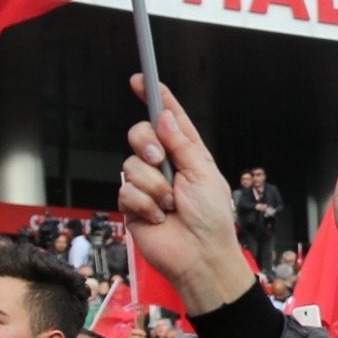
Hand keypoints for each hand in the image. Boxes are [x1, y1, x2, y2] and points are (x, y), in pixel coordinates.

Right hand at [117, 79, 260, 316]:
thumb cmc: (211, 219)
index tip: (140, 80)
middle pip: (139, 134)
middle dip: (147, 144)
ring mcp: (147, 184)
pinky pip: (127, 191)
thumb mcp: (204, 175)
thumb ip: (182, 145)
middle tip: (160, 159)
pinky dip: (145, 205)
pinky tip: (158, 217)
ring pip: (131, 164)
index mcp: (187, 153)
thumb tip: (164, 117)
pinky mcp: (133, 205)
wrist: (198, 257)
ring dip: (153, 186)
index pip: (168, 120)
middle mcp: (164, 165)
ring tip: (170, 205)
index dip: (155, 98)